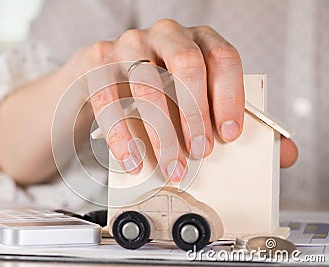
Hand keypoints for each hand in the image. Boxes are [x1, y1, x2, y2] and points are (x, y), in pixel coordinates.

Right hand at [83, 19, 296, 180]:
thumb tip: (282, 152)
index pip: (222, 58)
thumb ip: (234, 122)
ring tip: (173, 165)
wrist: (106, 75)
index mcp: (197, 39)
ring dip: (162, 132)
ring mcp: (127, 45)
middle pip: (186, 65)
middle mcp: (164, 35)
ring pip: (147, 85)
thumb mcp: (196, 99)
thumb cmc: (158, 89)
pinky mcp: (97, 63)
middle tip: (201, 151)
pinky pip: (107, 98)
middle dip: (196, 114)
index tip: (229, 134)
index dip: (229, 97)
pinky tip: (133, 159)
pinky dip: (121, 134)